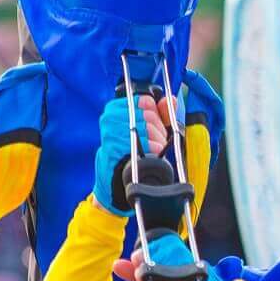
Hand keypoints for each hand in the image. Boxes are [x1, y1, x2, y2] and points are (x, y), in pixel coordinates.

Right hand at [92, 95, 166, 214]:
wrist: (115, 181)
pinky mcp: (115, 150)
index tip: (155, 126)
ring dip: (157, 141)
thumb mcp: (147, 129)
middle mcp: (109, 119)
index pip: (145, 101)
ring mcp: (111, 134)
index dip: (156, 114)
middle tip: (156, 141)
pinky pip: (145, 145)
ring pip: (148, 129)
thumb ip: (160, 112)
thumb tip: (170, 99)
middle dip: (158, 130)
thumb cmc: (131, 152)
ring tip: (154, 149)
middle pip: (149, 115)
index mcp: (115, 109)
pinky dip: (154, 151)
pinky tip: (153, 155)